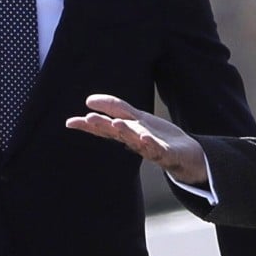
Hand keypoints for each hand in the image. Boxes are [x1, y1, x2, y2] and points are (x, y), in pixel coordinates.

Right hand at [66, 95, 207, 184]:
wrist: (185, 154)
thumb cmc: (157, 136)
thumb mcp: (136, 118)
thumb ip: (116, 109)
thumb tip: (88, 100)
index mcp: (127, 133)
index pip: (104, 128)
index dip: (88, 125)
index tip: (70, 122)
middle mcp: (135, 141)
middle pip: (117, 133)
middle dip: (103, 126)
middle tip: (88, 118)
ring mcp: (150, 148)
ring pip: (135, 141)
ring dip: (125, 133)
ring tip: (115, 124)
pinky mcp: (167, 154)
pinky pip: (158, 150)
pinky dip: (151, 145)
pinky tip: (144, 138)